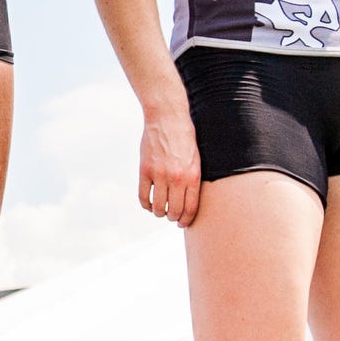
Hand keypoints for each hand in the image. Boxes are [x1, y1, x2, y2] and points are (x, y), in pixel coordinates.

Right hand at [138, 103, 202, 224]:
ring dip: (159, 212)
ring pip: (157, 207)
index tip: (182, 222)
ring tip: (160, 210)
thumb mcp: (196, 159)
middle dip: (173, 218)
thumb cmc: (185, 138)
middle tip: (171, 216)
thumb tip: (188, 203)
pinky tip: (149, 203)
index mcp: (192, 176)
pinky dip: (145, 204)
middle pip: (173, 211)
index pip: (190, 209)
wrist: (167, 118)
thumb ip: (193, 180)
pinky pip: (143, 196)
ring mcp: (159, 174)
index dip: (185, 220)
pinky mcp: (145, 170)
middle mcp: (176, 178)